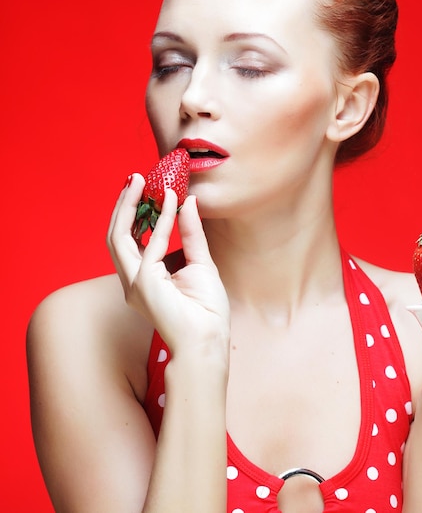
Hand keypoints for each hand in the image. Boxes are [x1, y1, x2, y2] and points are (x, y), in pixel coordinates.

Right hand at [107, 174, 229, 355]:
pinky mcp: (145, 284)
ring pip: (119, 237)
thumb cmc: (206, 310)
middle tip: (135, 178)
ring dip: (128, 206)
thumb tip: (189, 201)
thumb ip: (191, 233)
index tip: (145, 187)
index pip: (130, 239)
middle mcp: (133, 280)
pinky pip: (151, 244)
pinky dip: (163, 219)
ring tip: (140, 181)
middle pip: (117, 235)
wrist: (208, 340)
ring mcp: (135, 283)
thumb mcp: (201, 262)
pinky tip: (172, 201)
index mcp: (143, 278)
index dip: (134, 213)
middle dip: (124, 205)